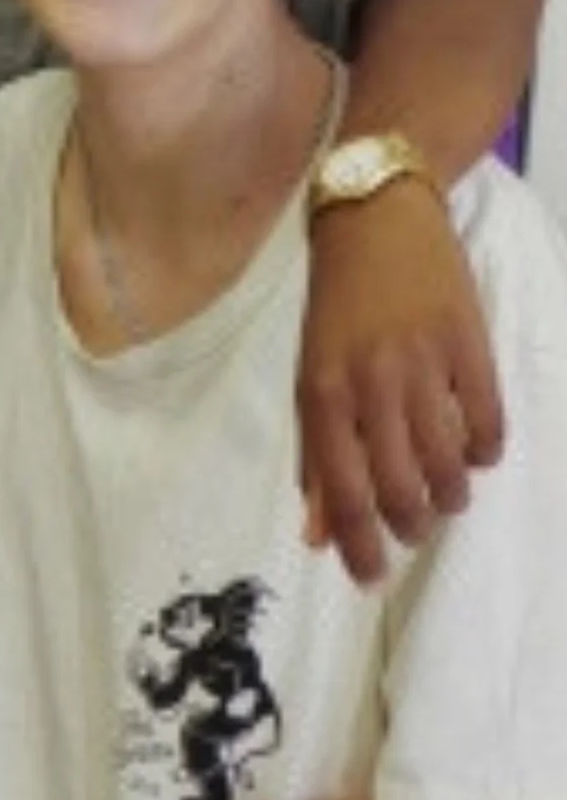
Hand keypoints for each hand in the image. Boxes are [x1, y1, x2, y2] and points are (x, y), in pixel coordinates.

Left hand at [297, 179, 500, 584]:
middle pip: (398, 486)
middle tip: (415, 529)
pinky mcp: (470, 346)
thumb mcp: (311, 375)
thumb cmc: (336, 306)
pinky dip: (485, 452)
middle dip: (409, 524)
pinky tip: (475, 454)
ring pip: (447, 463)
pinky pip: (488, 423)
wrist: (376, 221)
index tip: (370, 579)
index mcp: (321, 393)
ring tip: (445, 496)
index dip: (358, 544)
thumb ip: (316, 455)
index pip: (341, 490)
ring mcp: (423, 365)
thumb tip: (315, 534)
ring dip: (449, 495)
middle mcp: (370, 384)